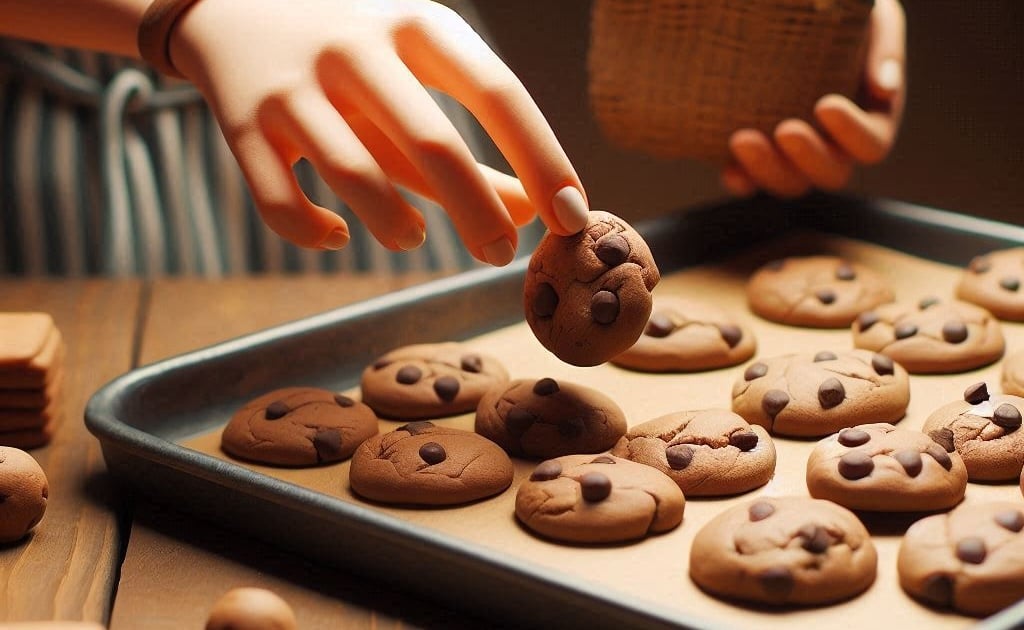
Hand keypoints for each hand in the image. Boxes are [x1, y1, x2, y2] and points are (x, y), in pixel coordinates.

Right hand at [168, 0, 588, 264]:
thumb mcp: (419, 81)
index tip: (573, 218)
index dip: (542, 160)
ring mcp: (292, 85)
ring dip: (394, 225)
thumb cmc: (354, 56)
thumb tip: (535, 212)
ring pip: (352, 175)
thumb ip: (473, 150)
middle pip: (431, 142)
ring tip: (411, 238)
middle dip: (478, 213)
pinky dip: (314, 233)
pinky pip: (279, 202)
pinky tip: (337, 235)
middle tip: (500, 255)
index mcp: (416, 24)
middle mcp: (354, 47)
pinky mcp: (241, 124)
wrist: (231, 8)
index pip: (497, 92)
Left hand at [721, 0, 905, 197]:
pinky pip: (751, 182)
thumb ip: (885, 48)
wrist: (796, 14)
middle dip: (807, 157)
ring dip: (766, 170)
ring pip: (789, 183)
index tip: (825, 104)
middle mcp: (836, 147)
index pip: (871, 145)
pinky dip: (741, 179)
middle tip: (785, 129)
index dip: (852, 133)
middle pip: (831, 174)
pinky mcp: (759, 158)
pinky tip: (728, 168)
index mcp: (871, 120)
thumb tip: (886, 88)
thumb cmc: (845, 16)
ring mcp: (796, 158)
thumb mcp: (873, 18)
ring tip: (742, 139)